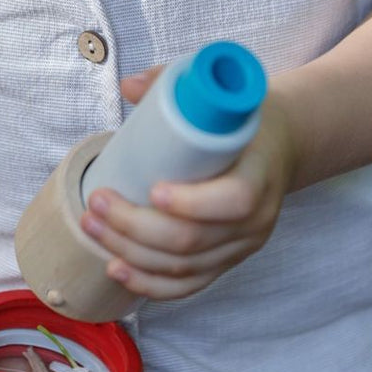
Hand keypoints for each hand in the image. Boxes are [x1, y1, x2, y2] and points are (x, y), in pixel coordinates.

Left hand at [79, 66, 297, 300]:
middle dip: (135, 226)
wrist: (278, 149)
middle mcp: (256, 221)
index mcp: (261, 175)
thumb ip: (175, 84)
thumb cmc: (243, 122)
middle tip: (98, 202)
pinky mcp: (224, 263)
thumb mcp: (221, 98)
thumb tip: (128, 86)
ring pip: (182, 267)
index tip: (152, 189)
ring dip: (130, 252)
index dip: (191, 203)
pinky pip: (186, 287)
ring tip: (93, 227)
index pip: (234, 201)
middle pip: (192, 240)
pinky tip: (117, 269)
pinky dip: (148, 284)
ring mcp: (240, 248)